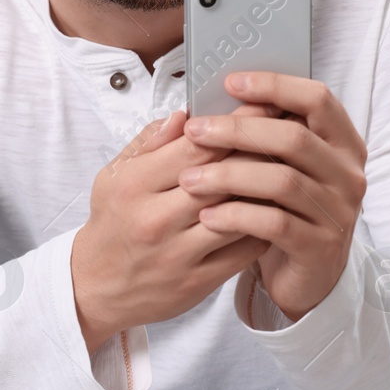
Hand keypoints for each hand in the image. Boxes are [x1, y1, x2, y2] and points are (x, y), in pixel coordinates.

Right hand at [71, 104, 275, 354]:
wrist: (96, 286)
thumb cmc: (111, 222)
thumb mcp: (114, 175)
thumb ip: (150, 142)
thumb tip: (186, 113)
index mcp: (135, 184)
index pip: (196, 145)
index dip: (236, 122)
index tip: (266, 102)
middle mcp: (156, 218)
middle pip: (224, 177)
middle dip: (262, 150)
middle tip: (293, 129)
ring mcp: (178, 253)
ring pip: (239, 214)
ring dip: (269, 190)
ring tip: (293, 169)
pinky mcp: (197, 282)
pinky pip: (243, 251)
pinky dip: (265, 227)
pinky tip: (278, 210)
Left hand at [179, 73, 367, 322]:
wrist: (307, 277)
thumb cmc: (286, 211)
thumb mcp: (280, 167)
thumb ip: (262, 135)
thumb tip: (216, 99)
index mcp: (342, 143)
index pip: (317, 99)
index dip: (275, 85)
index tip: (229, 83)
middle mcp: (348, 174)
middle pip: (294, 137)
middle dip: (238, 130)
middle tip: (196, 131)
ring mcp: (338, 211)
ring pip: (282, 180)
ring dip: (229, 175)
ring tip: (189, 179)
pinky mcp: (319, 247)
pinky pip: (275, 223)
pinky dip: (237, 216)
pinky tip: (207, 217)